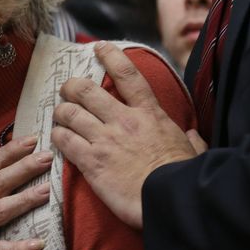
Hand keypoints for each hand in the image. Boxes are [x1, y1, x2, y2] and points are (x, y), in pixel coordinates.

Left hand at [51, 41, 197, 229]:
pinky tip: (57, 138)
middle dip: (70, 87)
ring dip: (60, 112)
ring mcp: (104, 140)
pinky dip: (57, 136)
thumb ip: (190, 140)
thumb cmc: (183, 177)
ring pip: (69, 113)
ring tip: (59, 115)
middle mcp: (123, 121)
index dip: (111, 57)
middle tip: (66, 90)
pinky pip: (64, 140)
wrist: (171, 201)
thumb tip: (193, 137)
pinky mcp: (90, 161)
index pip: (127, 75)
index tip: (98, 48)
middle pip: (85, 91)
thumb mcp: (192, 151)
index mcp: (149, 114)